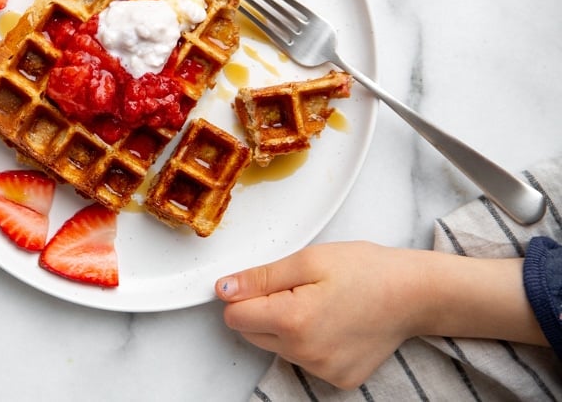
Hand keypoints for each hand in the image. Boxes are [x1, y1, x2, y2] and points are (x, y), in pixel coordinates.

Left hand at [215, 241, 541, 388]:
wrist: (415, 294)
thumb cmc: (367, 270)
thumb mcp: (309, 259)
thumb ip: (260, 277)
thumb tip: (223, 288)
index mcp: (293, 320)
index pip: (234, 315)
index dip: (243, 294)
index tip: (264, 281)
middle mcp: (305, 353)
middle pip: (251, 333)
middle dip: (263, 310)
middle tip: (298, 288)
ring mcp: (322, 371)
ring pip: (276, 347)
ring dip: (286, 326)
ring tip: (320, 303)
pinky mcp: (338, 379)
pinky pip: (303, 360)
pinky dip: (309, 342)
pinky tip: (333, 322)